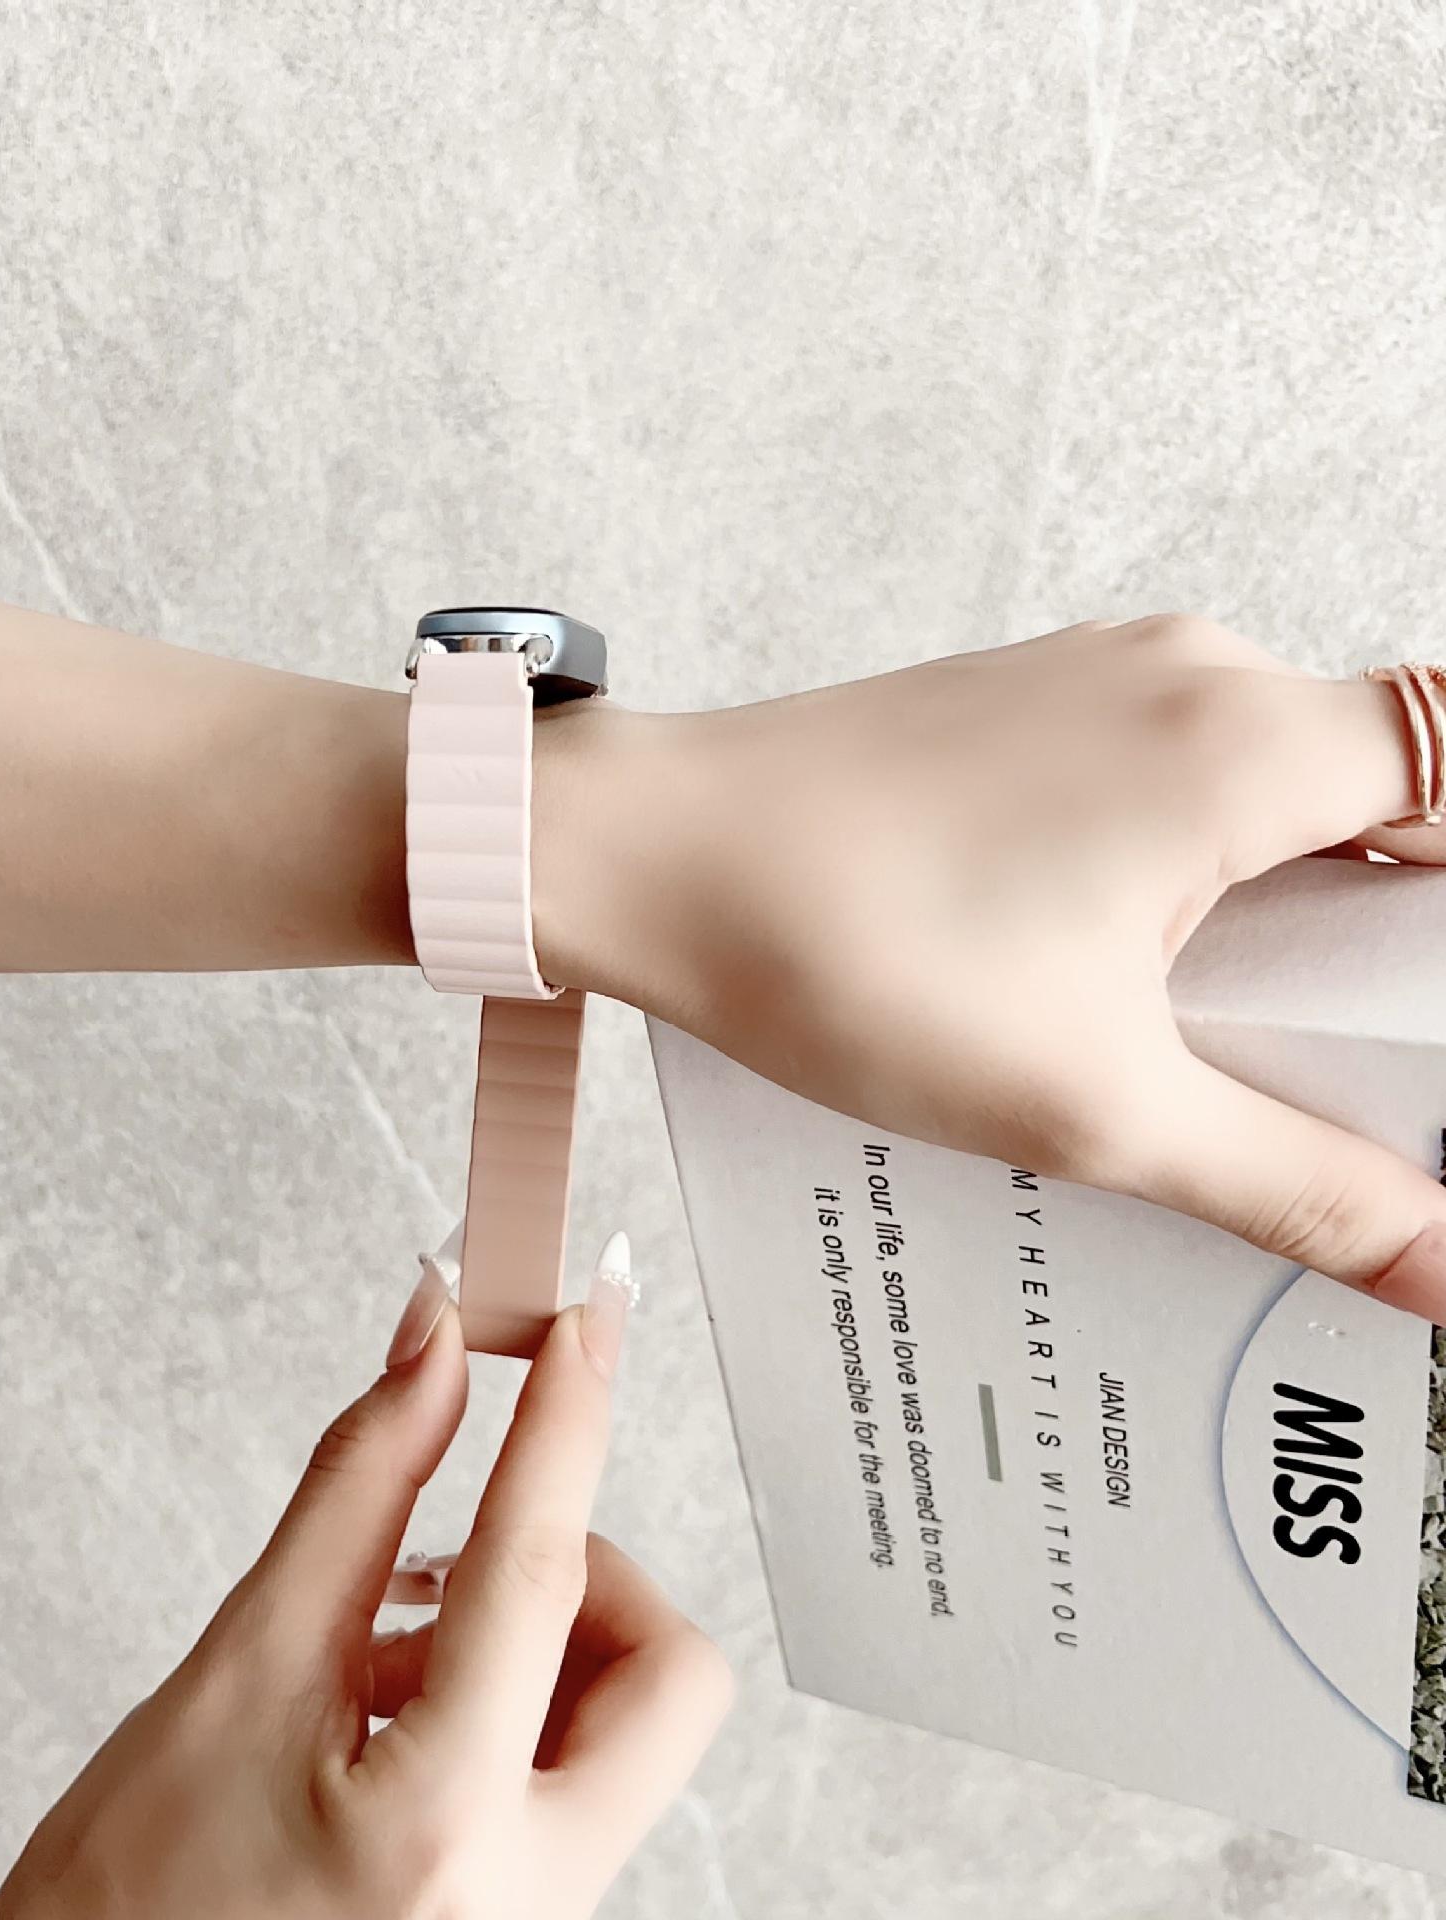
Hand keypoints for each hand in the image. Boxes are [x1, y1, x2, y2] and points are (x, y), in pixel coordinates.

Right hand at [0, 1231, 730, 1919]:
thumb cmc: (126, 1896)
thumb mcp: (235, 1666)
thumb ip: (357, 1492)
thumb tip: (433, 1349)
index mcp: (439, 1824)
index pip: (535, 1571)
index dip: (565, 1420)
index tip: (588, 1319)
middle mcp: (524, 1897)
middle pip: (661, 1674)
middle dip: (586, 1576)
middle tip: (465, 1549)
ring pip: (627, 1724)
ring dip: (533, 1643)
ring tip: (379, 1654)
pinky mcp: (526, 1918)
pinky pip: (579, 1777)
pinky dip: (512, 1703)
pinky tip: (390, 1708)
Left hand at [540, 614, 1445, 1319]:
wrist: (643, 854)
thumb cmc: (845, 950)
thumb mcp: (1091, 1101)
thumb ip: (1296, 1183)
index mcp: (1244, 739)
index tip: (1422, 1017)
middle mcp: (1186, 674)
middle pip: (1388, 787)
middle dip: (1395, 937)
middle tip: (1363, 1081)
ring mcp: (1092, 682)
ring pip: (1266, 790)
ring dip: (1283, 915)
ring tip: (1250, 1059)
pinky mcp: (1018, 714)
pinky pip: (1160, 785)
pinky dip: (1188, 881)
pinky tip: (1133, 992)